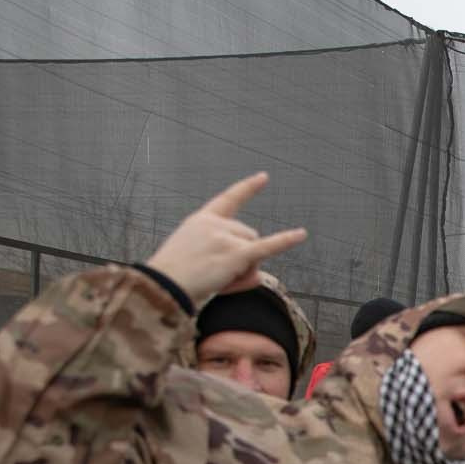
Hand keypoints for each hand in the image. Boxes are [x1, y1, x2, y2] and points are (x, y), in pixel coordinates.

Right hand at [144, 173, 306, 302]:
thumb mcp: (195, 257)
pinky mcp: (234, 254)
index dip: (248, 189)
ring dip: (245, 270)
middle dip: (243, 257)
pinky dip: (285, 240)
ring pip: (255, 250)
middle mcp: (214, 223)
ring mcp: (224, 237)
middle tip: (219, 276)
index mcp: (201, 220)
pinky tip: (301, 234)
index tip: (264, 177)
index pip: (228, 200)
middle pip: (248, 235)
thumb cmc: (174, 278)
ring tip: (222, 281)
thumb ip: (226, 259)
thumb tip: (256, 271)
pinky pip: (266, 247)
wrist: (162, 286)